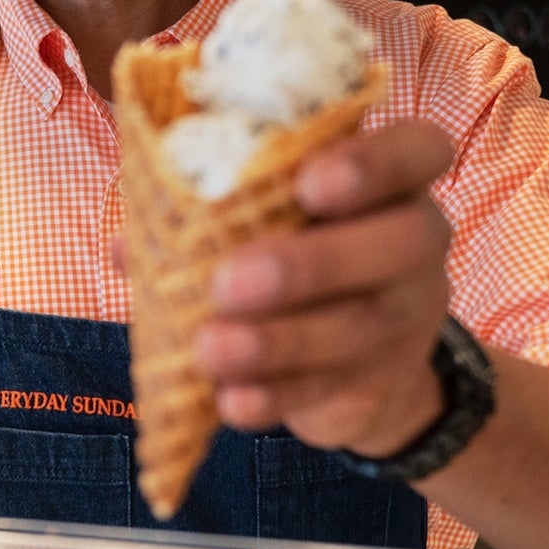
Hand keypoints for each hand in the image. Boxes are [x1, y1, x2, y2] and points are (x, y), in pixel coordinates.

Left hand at [194, 120, 455, 458]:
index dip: (374, 162)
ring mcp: (407, 315)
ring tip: (212, 348)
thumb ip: (204, 216)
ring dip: (279, 340)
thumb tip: (128, 245)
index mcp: (392, 178)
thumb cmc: (295, 250)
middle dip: (313, 262)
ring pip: (358, 325)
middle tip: (230, 281)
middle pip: (400, 242)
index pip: (420, 149)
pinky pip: (332, 389)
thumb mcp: (263, 219)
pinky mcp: (382, 380)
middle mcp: (417, 239)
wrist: (357, 361)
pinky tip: (231, 400)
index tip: (310, 182)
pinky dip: (276, 397)